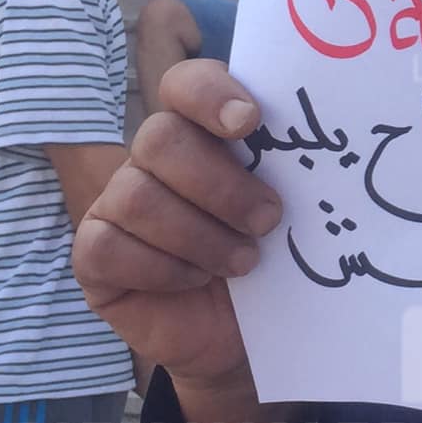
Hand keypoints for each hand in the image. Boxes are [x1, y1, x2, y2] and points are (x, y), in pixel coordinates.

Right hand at [73, 60, 278, 397]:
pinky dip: (164, 268)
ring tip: (244, 262)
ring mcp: (115, 204)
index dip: (210, 94)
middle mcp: (152, 159)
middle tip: (269, 219)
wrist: (244, 338)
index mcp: (202, 132)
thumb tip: (327, 145)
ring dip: (200, 235)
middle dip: (221, 185)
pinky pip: (111, 246)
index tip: (250, 122)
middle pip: (160, 139)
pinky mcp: (94, 255)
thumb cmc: (271, 262)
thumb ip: (290, 172)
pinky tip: (196, 281)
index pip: (186, 84)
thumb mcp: (290, 213)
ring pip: (137, 196)